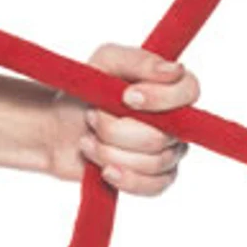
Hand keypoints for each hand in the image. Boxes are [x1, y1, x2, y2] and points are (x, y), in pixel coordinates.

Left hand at [48, 42, 200, 194]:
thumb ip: (139, 61)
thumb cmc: (85, 90)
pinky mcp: (154, 178)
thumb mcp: (104, 62)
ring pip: (152, 162)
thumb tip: (174, 71)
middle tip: (92, 117)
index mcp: (169, 87)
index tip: (126, 97)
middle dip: (115, 130)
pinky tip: (105, 170)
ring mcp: (168, 152)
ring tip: (88, 140)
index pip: (189, 91)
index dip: (160, 98)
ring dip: (110, 152)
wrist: (57, 126)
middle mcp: (176, 120)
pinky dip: (124, 178)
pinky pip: (154, 186)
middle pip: (161, 136)